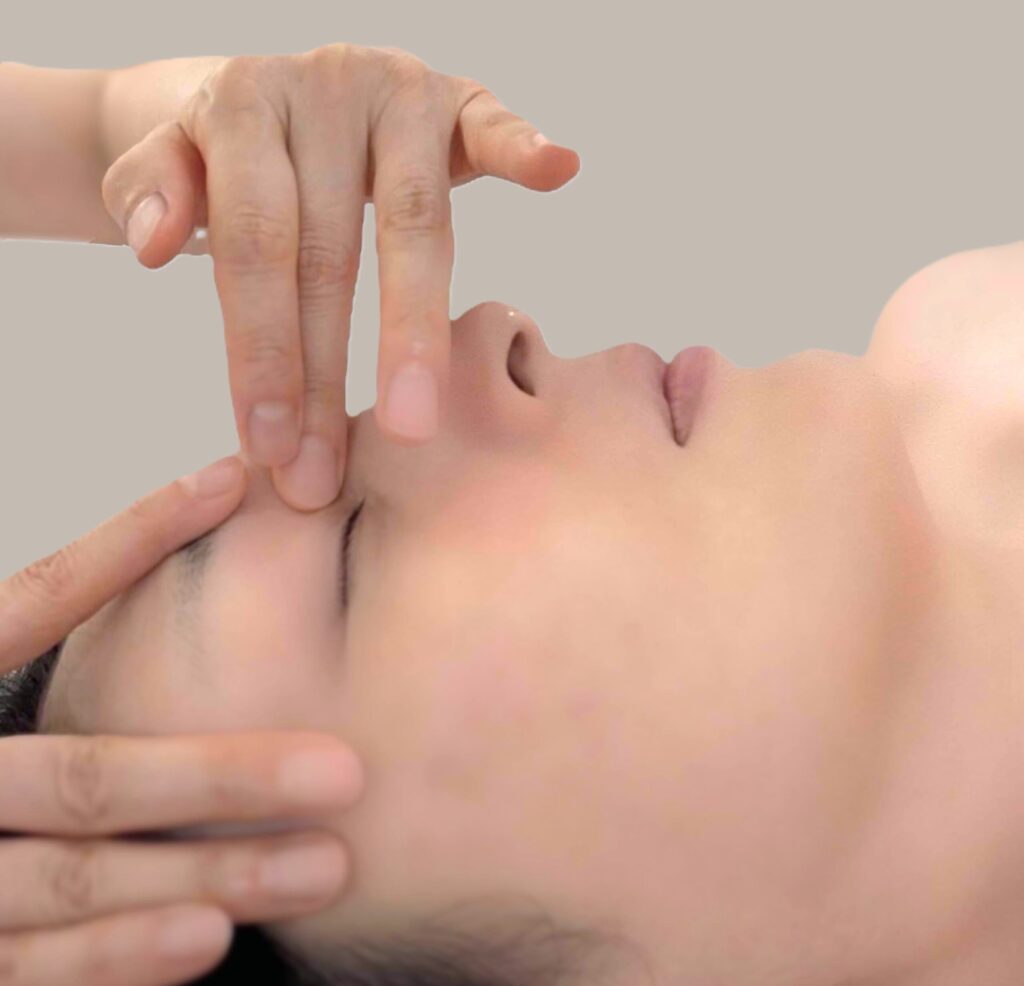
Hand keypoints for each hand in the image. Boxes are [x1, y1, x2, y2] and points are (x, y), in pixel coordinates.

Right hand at [0, 456, 364, 984]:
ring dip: (204, 870)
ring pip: (74, 878)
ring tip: (322, 866)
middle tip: (344, 772)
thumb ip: (52, 621)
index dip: (126, 541)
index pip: (32, 602)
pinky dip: (122, 954)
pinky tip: (212, 938)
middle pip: (83, 777)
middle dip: (217, 776)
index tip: (230, 486)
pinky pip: (39, 972)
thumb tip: (203, 501)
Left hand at [100, 44, 580, 511]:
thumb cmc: (228, 153)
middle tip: (324, 473)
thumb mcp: (170, 160)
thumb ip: (148, 189)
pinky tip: (556, 172)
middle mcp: (324, 87)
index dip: (260, 350)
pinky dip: (524, 149)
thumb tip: (148, 245)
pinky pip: (493, 126)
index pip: (254, 245)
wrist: (272, 85)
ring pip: (415, 224)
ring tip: (414, 424)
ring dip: (415, 330)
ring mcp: (397, 90)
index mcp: (244, 103)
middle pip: (329, 250)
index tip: (268, 448)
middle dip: (326, 372)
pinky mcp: (456, 99)